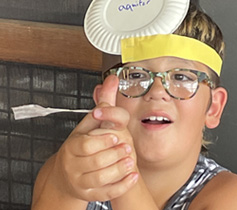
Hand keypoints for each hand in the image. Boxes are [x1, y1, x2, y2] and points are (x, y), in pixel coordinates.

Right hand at [40, 75, 137, 202]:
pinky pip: (107, 192)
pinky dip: (122, 185)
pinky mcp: (89, 194)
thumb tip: (113, 79)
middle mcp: (73, 165)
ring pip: (103, 178)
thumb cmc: (79, 145)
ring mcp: (81, 181)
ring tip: (130, 160)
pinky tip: (132, 176)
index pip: (88, 144)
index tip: (117, 135)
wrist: (66, 174)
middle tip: (127, 147)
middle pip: (98, 161)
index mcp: (72, 146)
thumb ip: (103, 102)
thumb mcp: (88, 123)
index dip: (105, 139)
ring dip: (120, 169)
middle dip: (116, 154)